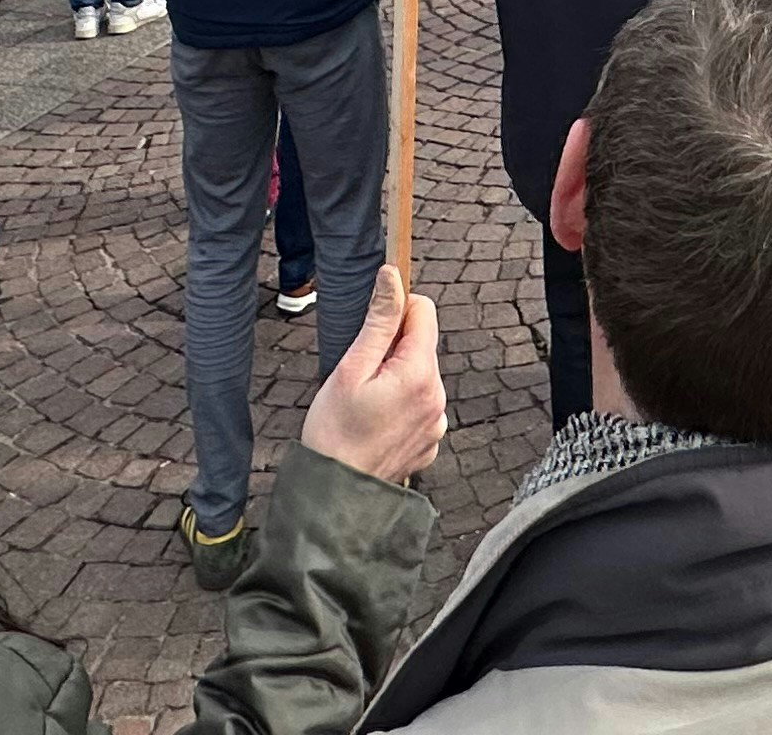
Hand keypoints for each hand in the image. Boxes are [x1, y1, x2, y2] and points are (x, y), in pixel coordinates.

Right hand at [298, 261, 446, 486]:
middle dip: (393, 349)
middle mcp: (437, 398)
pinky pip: (420, 406)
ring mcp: (436, 424)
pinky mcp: (430, 442)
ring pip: (420, 376)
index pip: (424, 312)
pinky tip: (376, 423)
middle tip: (360, 376)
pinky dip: (401, 406)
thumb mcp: (351, 367)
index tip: (373, 326)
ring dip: (397, 378)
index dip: (397, 310)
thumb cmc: (334, 431)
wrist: (335, 495)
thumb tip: (393, 276)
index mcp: (419, 374)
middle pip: (422, 346)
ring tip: (365, 403)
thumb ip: (378, 320)